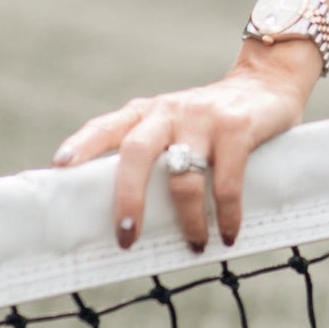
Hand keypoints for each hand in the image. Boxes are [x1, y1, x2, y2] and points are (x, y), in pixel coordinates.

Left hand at [50, 49, 314, 252]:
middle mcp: (169, 111)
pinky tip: (228, 234)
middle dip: (128, 197)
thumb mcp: (177, 127)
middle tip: (126, 237)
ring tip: (194, 245)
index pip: (107, 126)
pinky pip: (226, 180)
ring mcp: (203, 118)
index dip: (82, 145)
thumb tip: (133, 221)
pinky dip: (226, 213)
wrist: (269, 82)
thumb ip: (157, 157)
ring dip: (187, 219)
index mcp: (147, 113)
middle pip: (137, 151)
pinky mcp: (237, 127)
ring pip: (182, 174)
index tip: (59, 167)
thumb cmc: (212, 120)